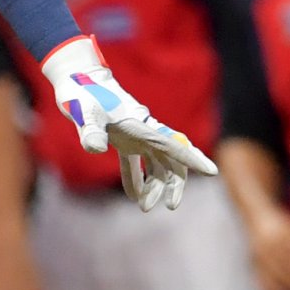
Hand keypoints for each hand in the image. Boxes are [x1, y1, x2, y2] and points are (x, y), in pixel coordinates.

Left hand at [41, 38, 215, 211]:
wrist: (78, 81)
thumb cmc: (85, 95)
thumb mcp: (85, 113)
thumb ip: (90, 130)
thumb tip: (95, 148)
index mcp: (143, 126)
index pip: (174, 145)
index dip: (193, 159)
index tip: (212, 171)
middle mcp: (145, 131)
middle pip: (171, 159)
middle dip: (175, 183)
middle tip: (172, 205)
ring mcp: (136, 136)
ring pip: (157, 164)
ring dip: (154, 186)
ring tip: (145, 208)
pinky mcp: (123, 140)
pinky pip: (136, 164)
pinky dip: (135, 180)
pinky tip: (133, 197)